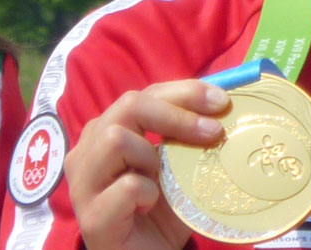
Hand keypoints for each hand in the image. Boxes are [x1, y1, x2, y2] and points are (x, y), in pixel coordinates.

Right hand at [65, 80, 229, 249]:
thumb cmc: (163, 209)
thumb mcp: (178, 165)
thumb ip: (191, 134)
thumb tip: (227, 101)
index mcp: (106, 131)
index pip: (144, 95)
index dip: (185, 92)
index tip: (222, 102)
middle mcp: (87, 152)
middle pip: (128, 106)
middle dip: (177, 114)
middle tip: (213, 132)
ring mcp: (84, 184)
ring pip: (116, 140)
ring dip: (152, 156)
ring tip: (163, 179)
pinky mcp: (92, 217)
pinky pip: (127, 187)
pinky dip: (149, 194)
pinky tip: (150, 207)